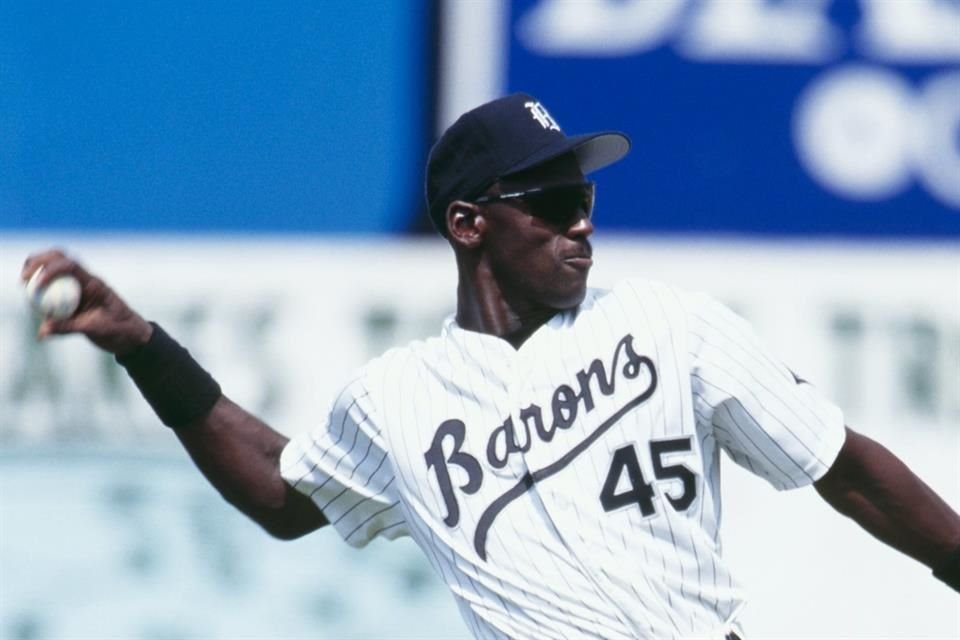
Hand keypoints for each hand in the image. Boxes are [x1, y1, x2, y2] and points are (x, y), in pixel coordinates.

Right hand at [21, 248, 152, 355]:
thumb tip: (42, 330)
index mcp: (94, 284)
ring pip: (55, 270)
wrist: (132, 336)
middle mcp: (85, 281)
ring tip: (25, 285)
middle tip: (24, 279)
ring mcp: (79, 288)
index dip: (50, 270)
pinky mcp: (75, 298)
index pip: (70, 266)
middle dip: (38, 262)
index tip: (37, 284)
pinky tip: (33, 302)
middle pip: (59, 259)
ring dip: (38, 272)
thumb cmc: (120, 329)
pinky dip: (42, 291)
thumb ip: (69, 328)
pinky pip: (55, 290)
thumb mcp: (96, 329)